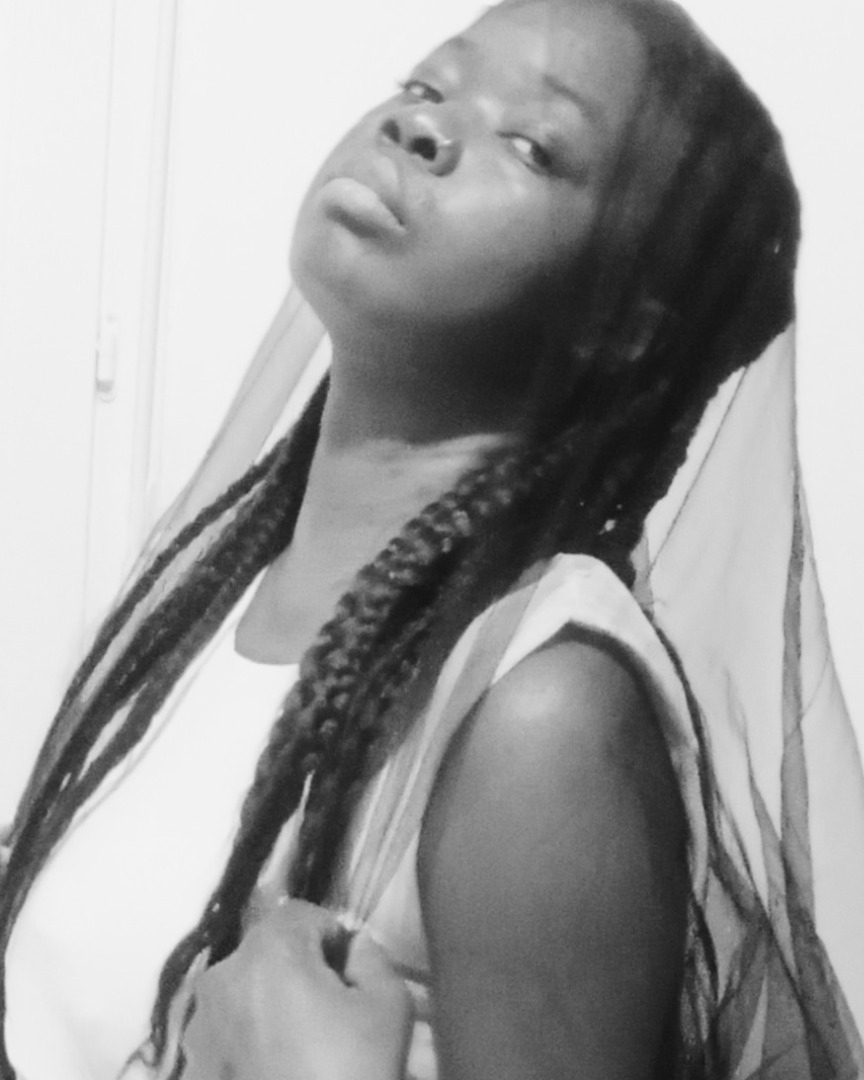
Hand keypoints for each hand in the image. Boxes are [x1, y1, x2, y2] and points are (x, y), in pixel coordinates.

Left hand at [181, 897, 412, 1079]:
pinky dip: (248, 1048)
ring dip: (270, 1009)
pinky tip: (277, 1075)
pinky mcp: (190, 1072)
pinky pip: (226, 1039)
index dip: (333, 939)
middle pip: (268, 954)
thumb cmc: (351, 1075)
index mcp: (267, 952)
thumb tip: (351, 948)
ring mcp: (198, 1030)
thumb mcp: (388, 1006)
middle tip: (332, 1018)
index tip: (351, 978)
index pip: (303, 915)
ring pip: (243, 996)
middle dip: (299, 973)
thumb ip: (372, 956)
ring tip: (302, 1054)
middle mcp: (221, 980)